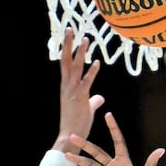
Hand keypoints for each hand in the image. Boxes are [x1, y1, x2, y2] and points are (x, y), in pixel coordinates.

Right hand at [54, 27, 104, 152]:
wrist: (70, 136)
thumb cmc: (77, 123)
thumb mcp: (86, 109)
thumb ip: (93, 101)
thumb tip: (100, 97)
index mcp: (66, 86)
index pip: (65, 64)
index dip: (67, 49)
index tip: (68, 36)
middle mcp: (67, 86)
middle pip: (66, 60)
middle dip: (69, 44)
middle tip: (71, 29)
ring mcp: (73, 91)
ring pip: (76, 68)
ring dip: (81, 53)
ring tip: (85, 40)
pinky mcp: (80, 98)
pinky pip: (86, 82)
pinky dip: (92, 72)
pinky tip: (97, 63)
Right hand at [66, 111, 164, 165]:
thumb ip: (150, 164)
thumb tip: (161, 150)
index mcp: (123, 161)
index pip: (117, 141)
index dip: (113, 128)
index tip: (108, 115)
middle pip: (97, 152)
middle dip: (85, 145)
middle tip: (73, 136)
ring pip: (89, 164)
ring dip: (78, 159)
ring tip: (66, 154)